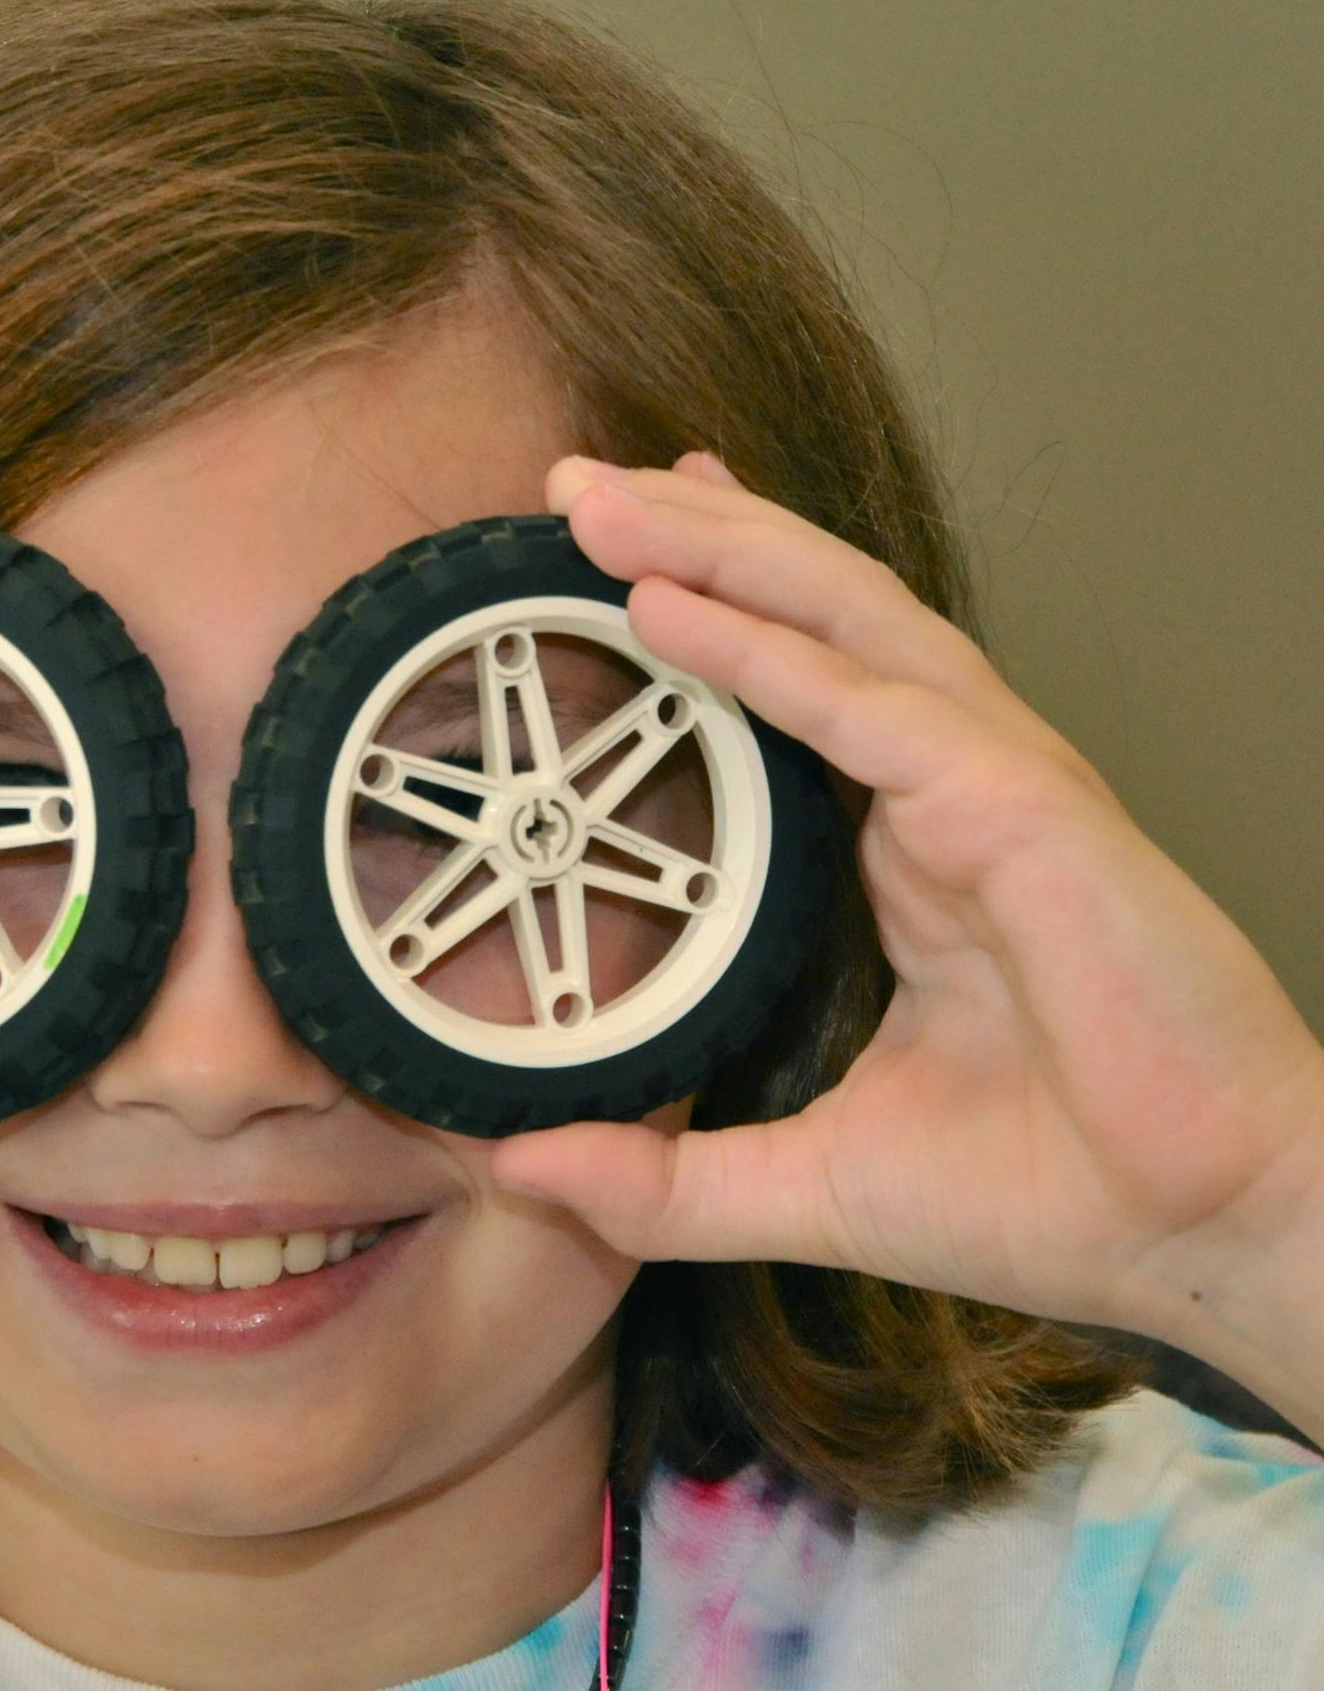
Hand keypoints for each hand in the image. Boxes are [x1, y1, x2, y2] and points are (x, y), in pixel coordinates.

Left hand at [490, 451, 1323, 1347]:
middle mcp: (948, 789)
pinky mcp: (1030, 812)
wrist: (1208, 1240)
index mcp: (908, 849)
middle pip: (809, 618)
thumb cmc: (1050, 1198)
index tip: (617, 562)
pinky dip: (772, 654)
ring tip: (605, 506)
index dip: (713, 606)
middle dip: (692, 540)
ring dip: (720, 554)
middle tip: (573, 490)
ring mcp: (994, 786)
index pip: (795, 686)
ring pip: (844, 622)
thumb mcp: (811, 1186)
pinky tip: (676, 609)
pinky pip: (878, 708)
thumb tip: (523, 1167)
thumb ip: (664, 1184)